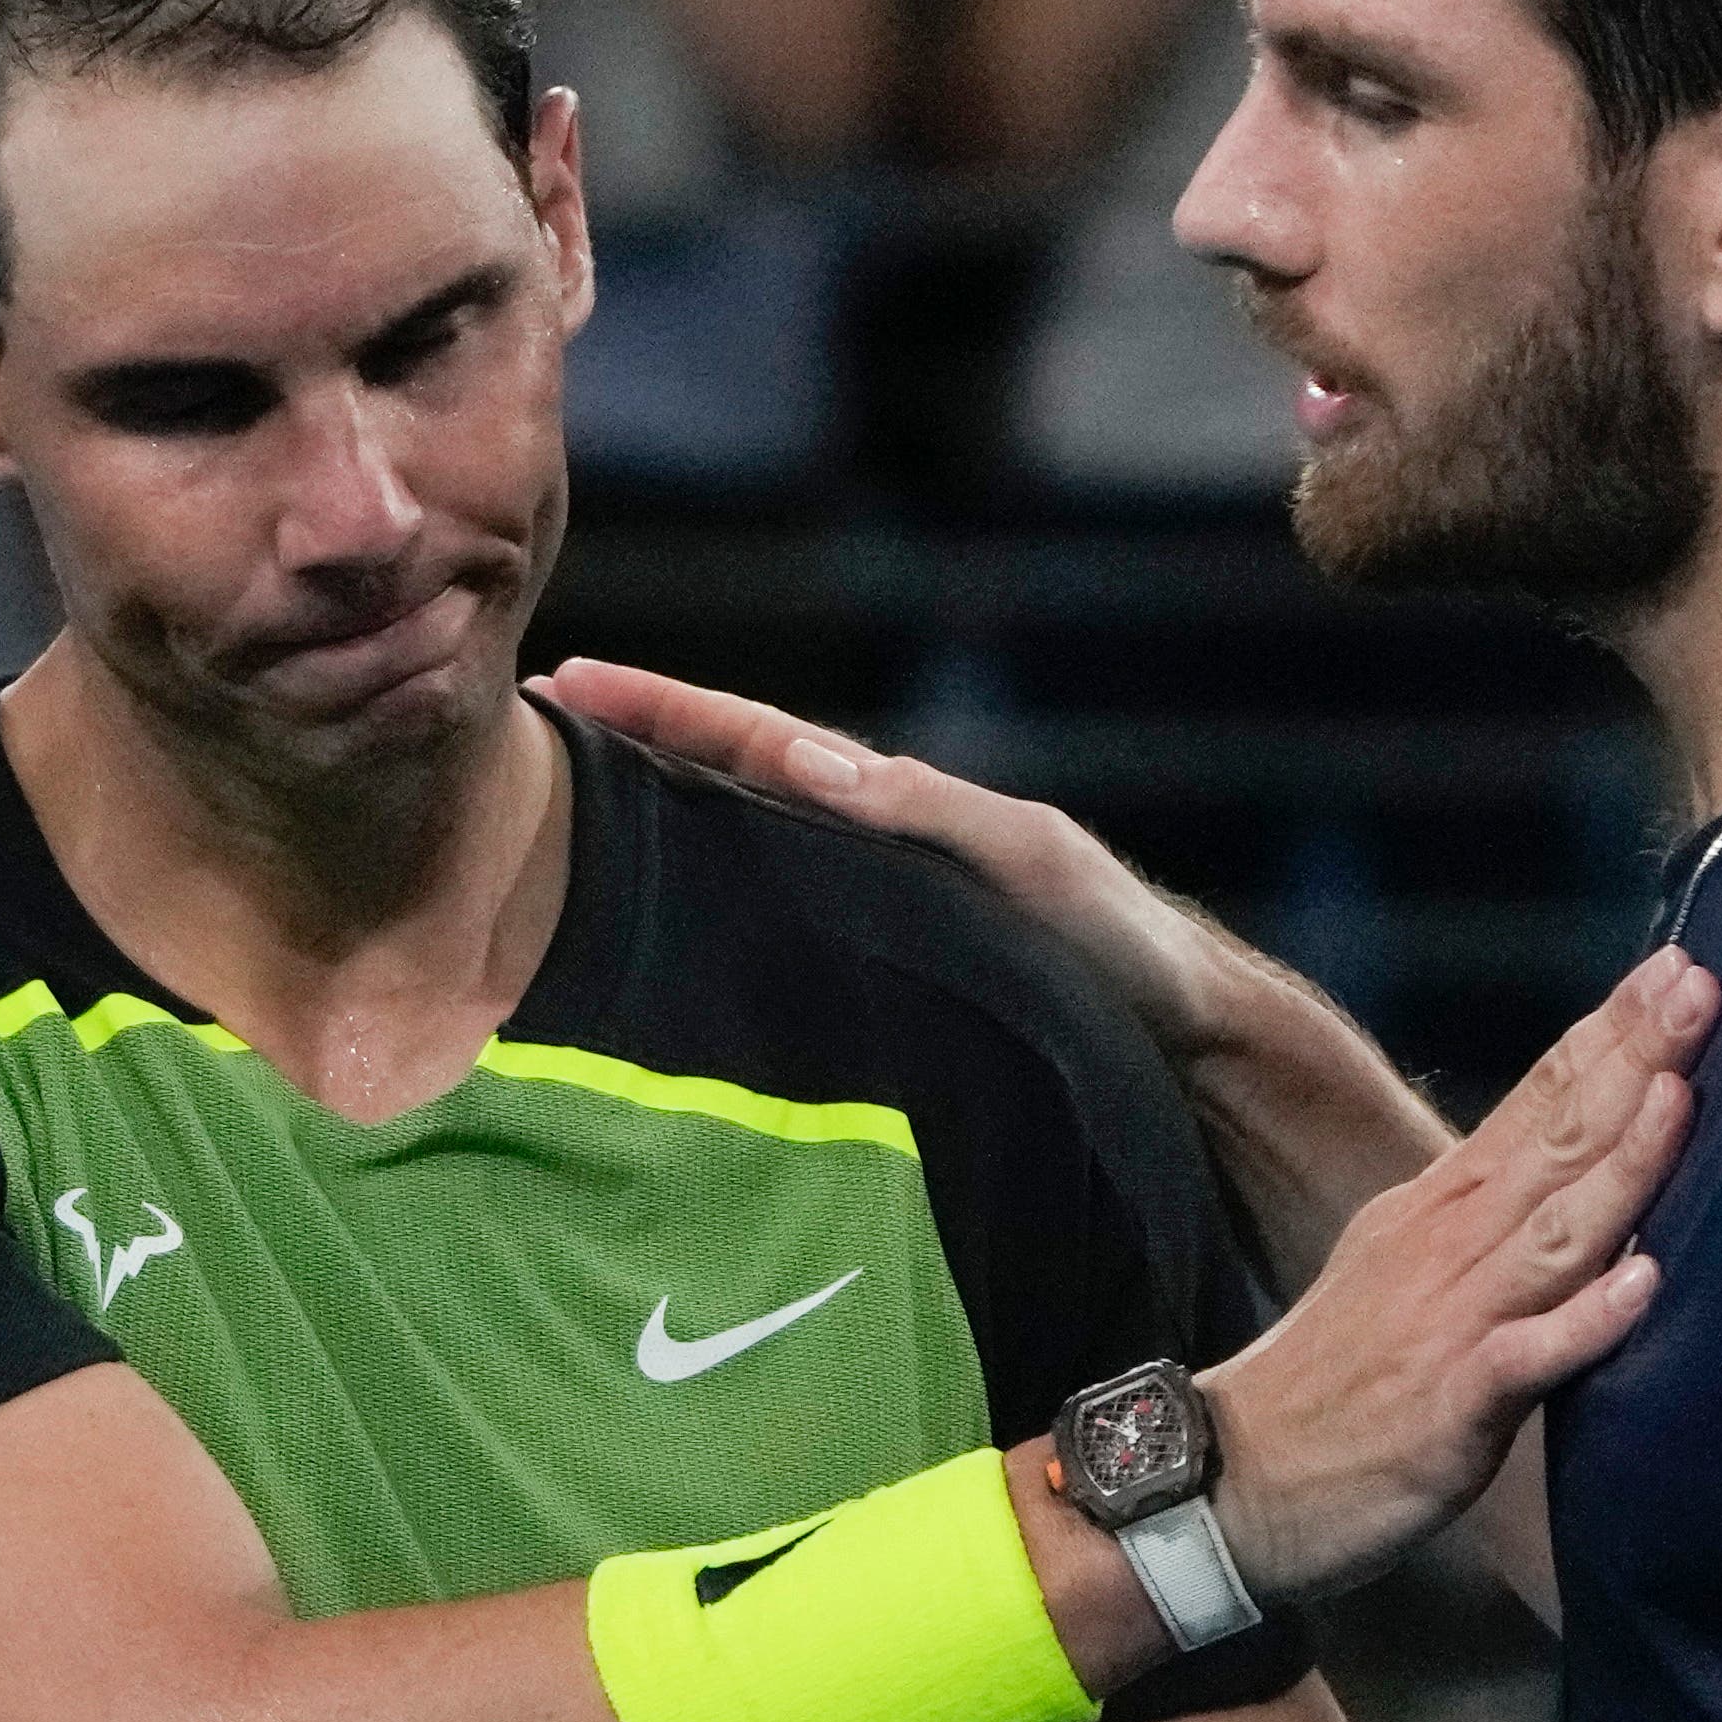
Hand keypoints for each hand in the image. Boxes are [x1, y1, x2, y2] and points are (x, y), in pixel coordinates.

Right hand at [543, 656, 1243, 1052]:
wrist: (1182, 1041)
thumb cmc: (1116, 946)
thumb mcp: (1030, 860)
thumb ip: (925, 811)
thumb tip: (806, 759)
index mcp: (894, 808)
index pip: (756, 741)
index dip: (667, 709)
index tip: (572, 681)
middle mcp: (871, 849)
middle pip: (732, 780)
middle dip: (639, 743)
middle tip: (540, 716)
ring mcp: (871, 912)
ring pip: (741, 850)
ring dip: (657, 819)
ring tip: (563, 805)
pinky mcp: (879, 980)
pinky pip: (769, 927)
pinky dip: (705, 906)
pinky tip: (651, 932)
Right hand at [1198, 947, 1710, 1606]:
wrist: (1231, 1481)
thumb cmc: (1335, 1382)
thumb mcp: (1402, 1266)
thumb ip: (1487, 1216)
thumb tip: (1570, 1168)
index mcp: (1442, 1207)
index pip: (1539, 1099)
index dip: (1610, 1033)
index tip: (1679, 965)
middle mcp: (1450, 1244)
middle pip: (1558, 1138)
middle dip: (1635, 1059)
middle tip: (1701, 982)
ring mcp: (1451, 1319)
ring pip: (1555, 1230)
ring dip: (1622, 1161)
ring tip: (1682, 1093)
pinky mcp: (1451, 1404)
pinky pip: (1528, 1357)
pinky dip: (1588, 1320)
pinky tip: (1646, 1283)